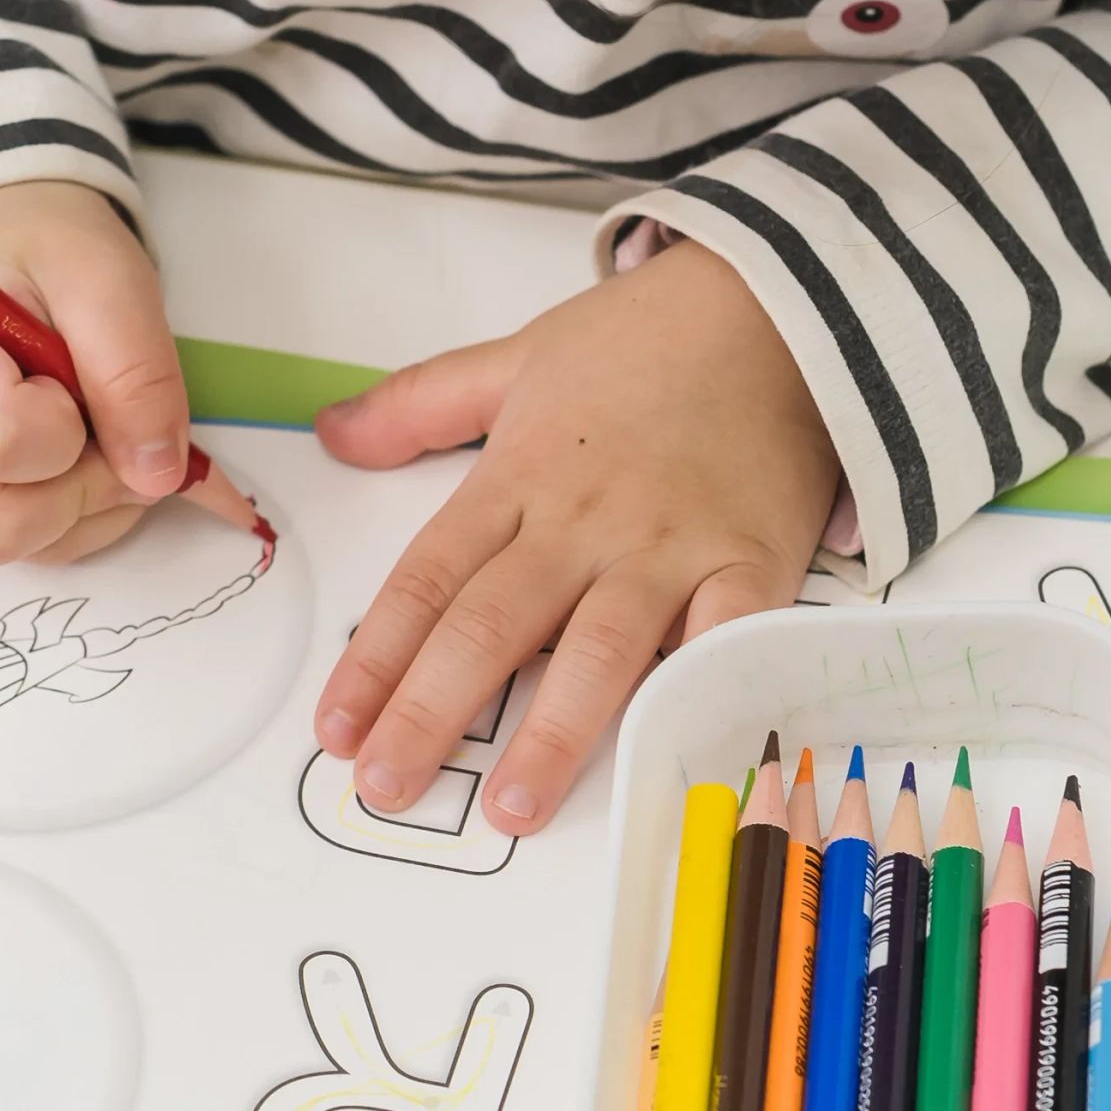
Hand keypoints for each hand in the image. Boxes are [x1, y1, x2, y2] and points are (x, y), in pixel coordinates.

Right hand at [0, 180, 189, 565]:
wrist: (8, 242)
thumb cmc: (44, 245)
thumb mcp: (104, 274)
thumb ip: (135, 368)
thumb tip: (156, 476)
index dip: (66, 426)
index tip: (73, 369)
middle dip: (82, 483)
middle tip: (102, 414)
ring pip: (12, 545)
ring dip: (87, 502)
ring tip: (94, 425)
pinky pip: (28, 549)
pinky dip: (80, 515)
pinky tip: (83, 453)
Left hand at [312, 241, 838, 835]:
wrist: (779, 303)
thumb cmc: (647, 339)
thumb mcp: (517, 357)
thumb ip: (419, 405)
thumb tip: (331, 433)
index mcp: (518, 478)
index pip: (428, 581)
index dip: (376, 659)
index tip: (336, 730)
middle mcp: (583, 522)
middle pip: (492, 626)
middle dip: (432, 713)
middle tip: (386, 788)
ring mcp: (669, 548)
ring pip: (598, 648)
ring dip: (551, 732)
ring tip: (510, 807)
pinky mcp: (751, 564)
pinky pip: (721, 640)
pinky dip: (695, 695)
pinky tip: (663, 753)